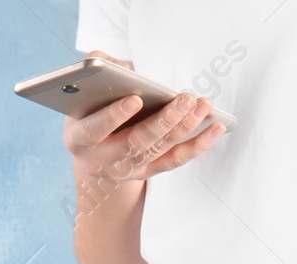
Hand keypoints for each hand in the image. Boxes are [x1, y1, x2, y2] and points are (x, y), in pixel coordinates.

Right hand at [62, 52, 226, 190]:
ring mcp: (128, 169)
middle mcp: (103, 160)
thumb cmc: (90, 112)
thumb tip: (106, 59)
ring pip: (160, 149)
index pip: (95, 129)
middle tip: (185, 99)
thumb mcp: (84, 94)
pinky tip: (216, 127)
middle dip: (164, 120)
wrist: (95, 154)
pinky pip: (177, 159)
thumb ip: (95, 73)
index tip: (134, 100)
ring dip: (185, 127)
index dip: (113, 117)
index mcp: (79, 139)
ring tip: (203, 105)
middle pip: (136, 142)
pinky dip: (198, 144)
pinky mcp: (150, 171)